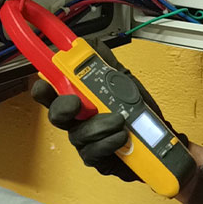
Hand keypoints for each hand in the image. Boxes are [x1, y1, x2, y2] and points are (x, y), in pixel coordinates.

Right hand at [31, 41, 187, 182]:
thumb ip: (107, 64)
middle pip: (55, 116)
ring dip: (99, 125)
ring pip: (78, 134)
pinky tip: (121, 137)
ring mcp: (85, 142)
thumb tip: (91, 44)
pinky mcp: (96, 159)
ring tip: (120, 120)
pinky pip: (93, 153)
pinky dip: (108, 142)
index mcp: (79, 99)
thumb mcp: (125, 82)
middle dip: (63, 108)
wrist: (159, 142)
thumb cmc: (138, 114)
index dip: (43, 90)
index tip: (46, 86)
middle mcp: (77, 121)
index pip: (52, 93)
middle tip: (76, 103)